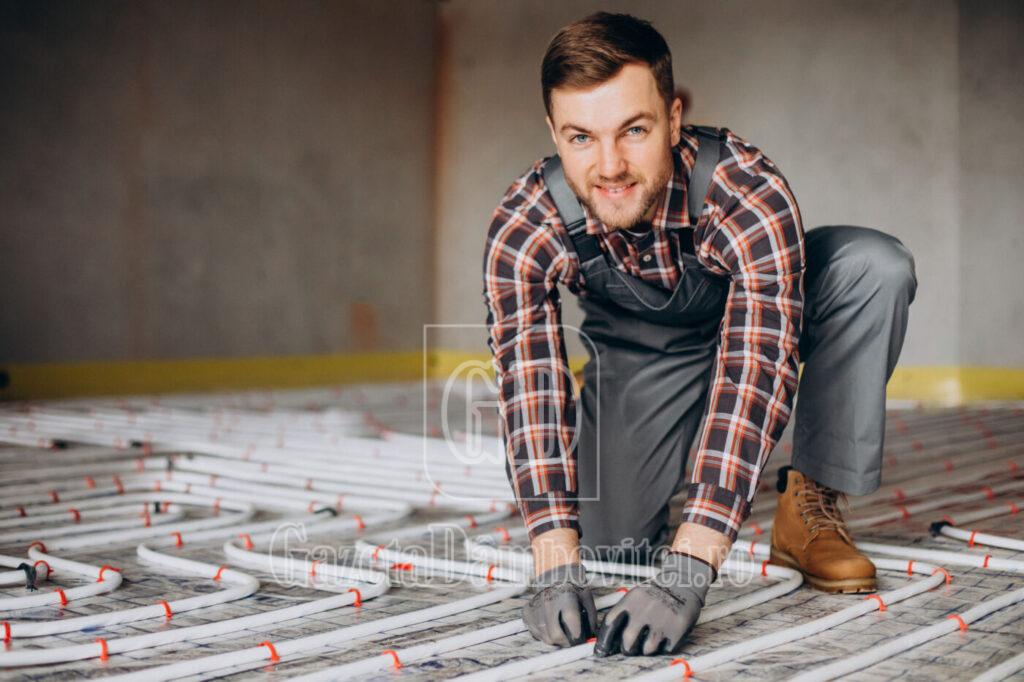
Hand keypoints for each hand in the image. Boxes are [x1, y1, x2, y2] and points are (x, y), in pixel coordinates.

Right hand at [522, 563, 597, 646]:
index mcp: (566, 596)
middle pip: (555, 635)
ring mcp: (535, 607)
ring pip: (545, 637)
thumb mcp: (587, 602)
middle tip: (570, 639)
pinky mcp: (526, 613)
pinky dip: (544, 634)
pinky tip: (550, 624)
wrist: (555, 576)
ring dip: (555, 638)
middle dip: (565, 641)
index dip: (577, 637)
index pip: (570, 624)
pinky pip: (536, 634)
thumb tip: (588, 641)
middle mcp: (548, 601)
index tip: (580, 639)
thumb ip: (590, 622)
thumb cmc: (574, 591)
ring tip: (560, 627)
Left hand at [594, 551, 714, 656]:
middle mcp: (645, 609)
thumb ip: (623, 614)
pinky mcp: (677, 627)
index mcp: (631, 600)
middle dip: (627, 649)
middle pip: (628, 640)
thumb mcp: (636, 596)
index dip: (604, 640)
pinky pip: (665, 649)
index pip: (611, 623)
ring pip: (647, 648)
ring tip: (649, 641)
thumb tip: (609, 639)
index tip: (602, 649)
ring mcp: (662, 619)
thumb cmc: (655, 593)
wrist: (682, 582)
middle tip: (628, 649)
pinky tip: (664, 637)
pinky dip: (663, 647)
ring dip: (646, 649)